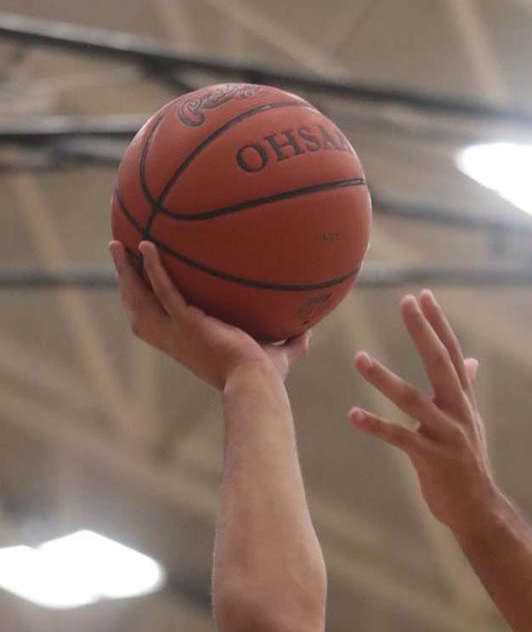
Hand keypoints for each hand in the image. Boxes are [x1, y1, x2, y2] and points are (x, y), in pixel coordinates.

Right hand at [109, 241, 310, 390]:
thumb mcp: (280, 355)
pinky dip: (153, 269)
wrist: (258, 386)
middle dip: (125, 283)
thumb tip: (312, 328)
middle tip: (118, 256)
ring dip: (126, 272)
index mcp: (188, 345)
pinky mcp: (188, 323)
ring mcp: (179, 332)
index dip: (145, 304)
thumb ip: (293, 341)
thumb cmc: (267, 380)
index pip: (158, 323)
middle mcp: (177, 339)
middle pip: (138, 309)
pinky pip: (164, 290)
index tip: (139, 286)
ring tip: (117, 245)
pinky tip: (148, 246)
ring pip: (141, 299)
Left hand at [349, 290, 496, 526]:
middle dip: (422, 332)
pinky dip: (375, 425)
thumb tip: (471, 360)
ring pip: (412, 399)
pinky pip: (399, 438)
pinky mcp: (430, 459)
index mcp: (463, 402)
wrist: (479, 510)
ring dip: (383, 378)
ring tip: (358, 358)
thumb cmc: (468, 466)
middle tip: (405, 302)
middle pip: (439, 364)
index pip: (451, 354)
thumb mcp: (470, 423)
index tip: (423, 295)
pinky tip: (352, 415)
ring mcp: (445, 435)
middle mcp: (457, 413)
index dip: (438, 324)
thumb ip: (465, 390)